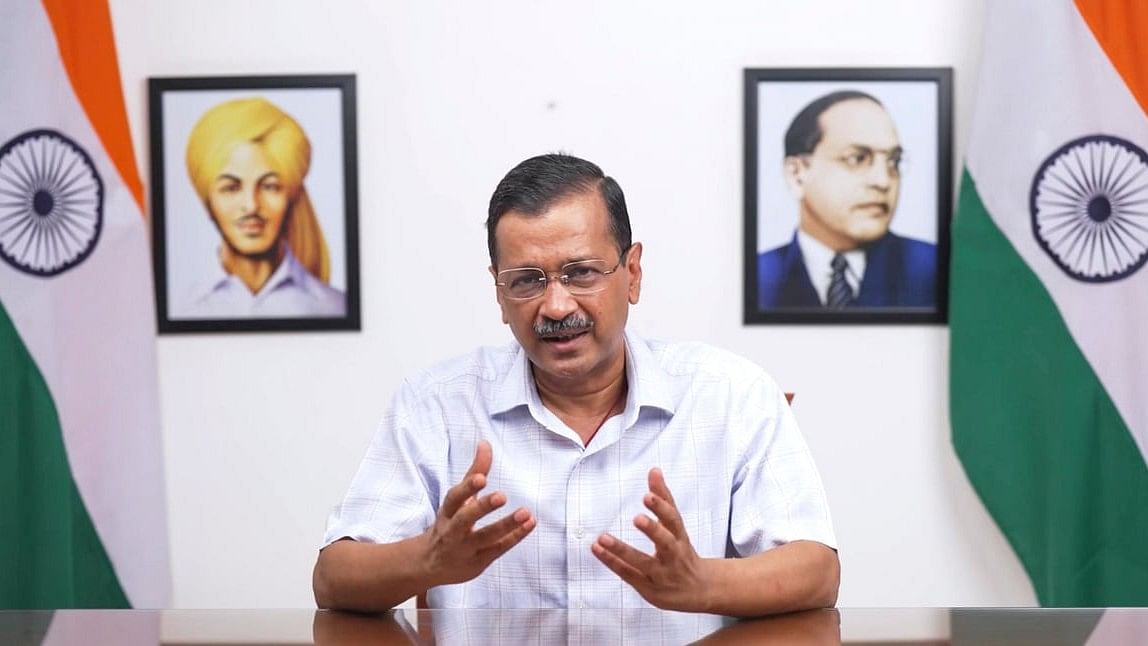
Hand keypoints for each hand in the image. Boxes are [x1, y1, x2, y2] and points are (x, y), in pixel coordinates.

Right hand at [422, 440, 534, 585]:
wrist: (430, 564)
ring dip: (506, 525)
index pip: (455, 498)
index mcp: (447, 511)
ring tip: (525, 512)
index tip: (481, 478)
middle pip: (465, 519)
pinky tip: (529, 524)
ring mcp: (465, 548)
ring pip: (485, 537)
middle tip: (502, 496)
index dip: (467, 488)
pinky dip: (514, 537)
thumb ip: (474, 473)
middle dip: (482, 507)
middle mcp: (453, 531)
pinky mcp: (479, 561)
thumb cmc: (449, 523)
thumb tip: (485, 443)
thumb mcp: (458, 499)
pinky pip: (498, 549)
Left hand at [591, 467, 709, 611]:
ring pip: (643, 562)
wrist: (699, 590)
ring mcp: (660, 573)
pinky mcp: (648, 587)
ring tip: (604, 537)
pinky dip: (612, 562)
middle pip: (666, 541)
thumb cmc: (683, 552)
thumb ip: (663, 498)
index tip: (648, 495)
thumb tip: (654, 471)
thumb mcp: (676, 525)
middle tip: (637, 518)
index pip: (673, 520)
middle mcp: (673, 555)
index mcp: (680, 537)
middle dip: (652, 529)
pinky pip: (629, 574)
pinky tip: (598, 550)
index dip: (662, 507)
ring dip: (622, 550)